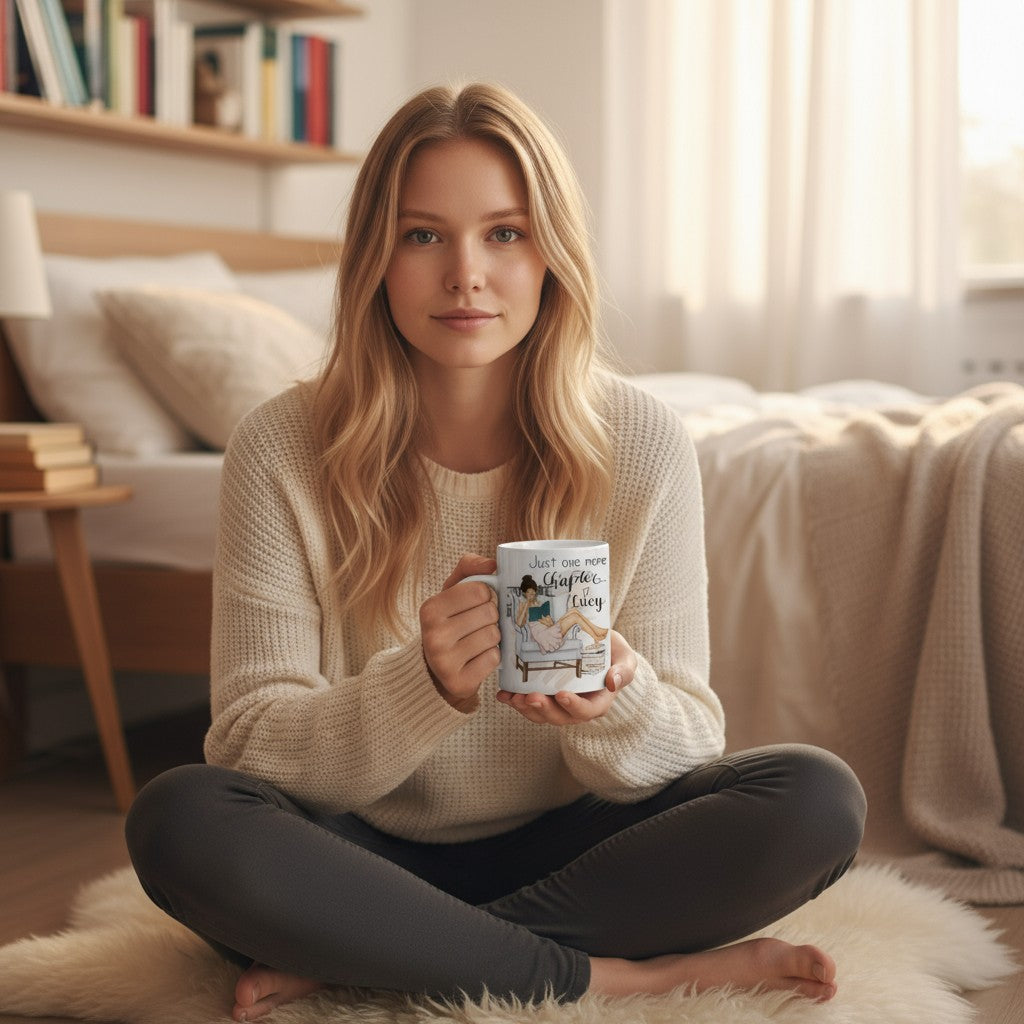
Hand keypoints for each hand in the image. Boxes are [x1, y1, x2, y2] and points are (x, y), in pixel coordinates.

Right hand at [420, 553, 499, 711]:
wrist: (435, 670)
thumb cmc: (450, 622)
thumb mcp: (452, 592)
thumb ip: (469, 568)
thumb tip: (492, 564)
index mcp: (430, 609)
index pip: (480, 590)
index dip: (486, 596)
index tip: (476, 604)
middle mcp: (433, 635)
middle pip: (489, 613)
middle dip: (491, 618)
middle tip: (478, 624)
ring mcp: (444, 661)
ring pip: (494, 636)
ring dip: (493, 637)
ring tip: (478, 640)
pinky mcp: (459, 682)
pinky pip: (494, 659)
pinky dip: (492, 657)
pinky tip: (478, 658)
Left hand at [496, 630, 636, 725]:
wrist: (597, 647)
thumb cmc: (613, 653)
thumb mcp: (626, 659)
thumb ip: (623, 670)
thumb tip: (613, 682)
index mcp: (597, 702)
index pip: (586, 711)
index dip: (573, 706)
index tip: (561, 694)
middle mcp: (576, 708)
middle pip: (559, 717)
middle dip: (543, 709)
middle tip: (530, 696)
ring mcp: (558, 705)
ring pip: (541, 714)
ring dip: (525, 709)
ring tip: (513, 697)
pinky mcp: (544, 696)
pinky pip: (528, 704)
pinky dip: (514, 701)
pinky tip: (502, 694)